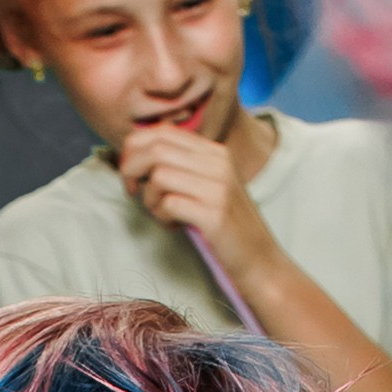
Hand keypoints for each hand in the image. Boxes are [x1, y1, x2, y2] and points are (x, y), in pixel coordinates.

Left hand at [117, 124, 277, 290]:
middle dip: (132, 170)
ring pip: (159, 176)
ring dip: (149, 198)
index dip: (135, 149)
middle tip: (132, 191)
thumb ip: (182, 166)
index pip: (162, 132)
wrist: (260, 260)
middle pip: (156, 150)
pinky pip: (168, 204)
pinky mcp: (214, 215)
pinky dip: (161, 216)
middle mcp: (218, 163)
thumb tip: (138, 154)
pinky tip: (173, 225)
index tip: (132, 172)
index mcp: (215, 152)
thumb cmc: (226, 226)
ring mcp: (218, 188)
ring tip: (161, 213)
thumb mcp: (208, 185)